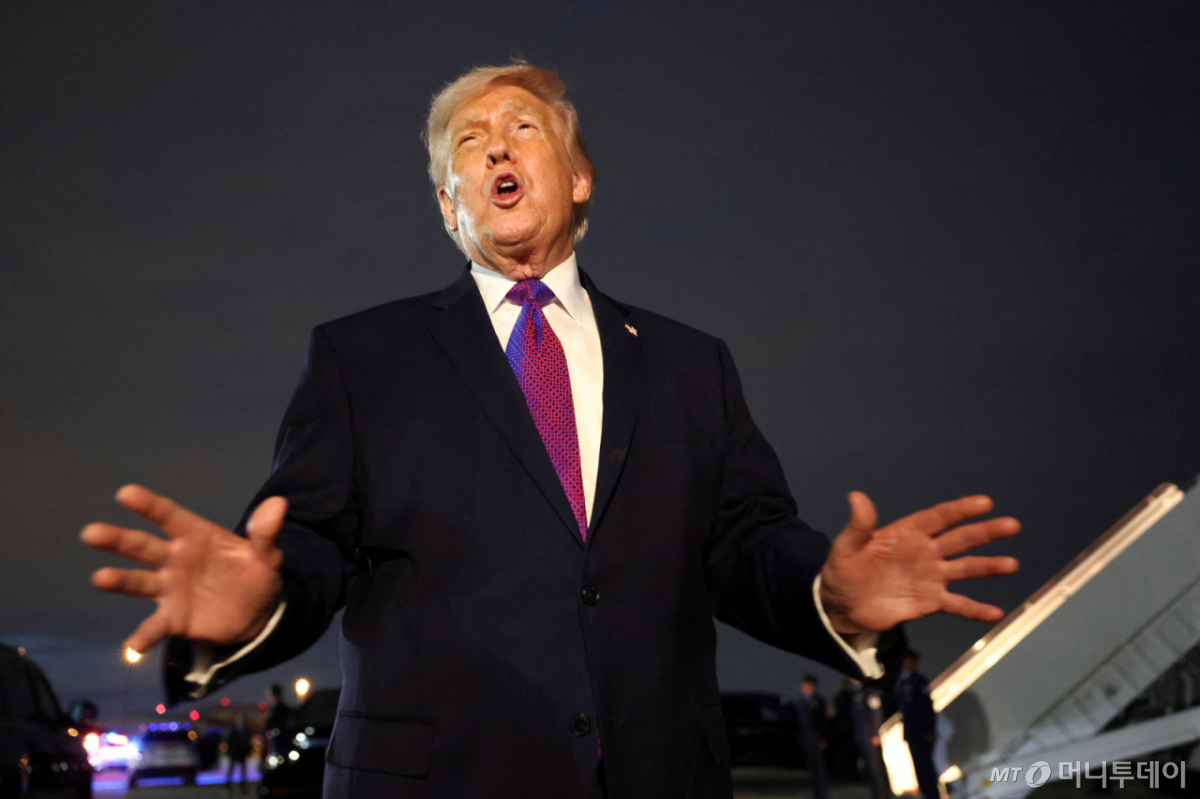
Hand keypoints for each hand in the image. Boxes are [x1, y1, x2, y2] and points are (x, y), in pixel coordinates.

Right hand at [81, 485, 285, 653]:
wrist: (258, 612)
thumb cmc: (254, 574)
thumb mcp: (266, 554)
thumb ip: (266, 532)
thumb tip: (279, 504)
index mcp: (196, 536)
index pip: (170, 516)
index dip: (149, 505)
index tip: (125, 493)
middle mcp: (176, 559)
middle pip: (143, 547)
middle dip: (118, 540)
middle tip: (91, 533)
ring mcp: (170, 588)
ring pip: (140, 582)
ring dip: (119, 581)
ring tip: (100, 579)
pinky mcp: (173, 618)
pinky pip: (155, 627)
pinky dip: (143, 636)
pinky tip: (132, 647)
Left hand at [819, 492, 1018, 634]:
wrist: (843, 605)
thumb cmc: (844, 570)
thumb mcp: (845, 548)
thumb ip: (858, 526)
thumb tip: (856, 496)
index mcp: (906, 534)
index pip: (937, 518)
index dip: (959, 510)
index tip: (984, 503)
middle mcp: (925, 552)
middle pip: (959, 539)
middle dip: (985, 532)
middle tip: (1012, 525)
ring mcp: (930, 577)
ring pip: (964, 569)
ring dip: (988, 567)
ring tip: (1011, 564)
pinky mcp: (930, 602)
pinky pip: (957, 604)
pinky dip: (975, 610)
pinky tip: (996, 613)